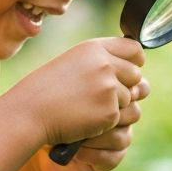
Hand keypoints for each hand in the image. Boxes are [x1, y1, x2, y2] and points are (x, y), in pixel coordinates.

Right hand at [3, 37, 145, 148]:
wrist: (30, 112)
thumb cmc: (47, 89)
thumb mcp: (74, 64)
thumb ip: (103, 63)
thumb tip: (141, 80)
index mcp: (95, 48)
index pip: (134, 50)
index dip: (135, 61)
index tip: (128, 70)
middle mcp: (105, 64)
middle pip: (136, 76)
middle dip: (124, 87)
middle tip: (99, 95)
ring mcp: (109, 88)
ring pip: (129, 99)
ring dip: (113, 106)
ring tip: (86, 106)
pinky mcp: (110, 112)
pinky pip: (118, 118)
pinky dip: (104, 122)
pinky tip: (84, 118)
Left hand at [34, 75, 149, 170]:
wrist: (34, 133)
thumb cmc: (52, 102)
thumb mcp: (73, 74)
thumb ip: (97, 64)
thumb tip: (115, 66)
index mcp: (115, 86)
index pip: (139, 80)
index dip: (133, 81)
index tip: (113, 83)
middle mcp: (120, 111)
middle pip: (134, 109)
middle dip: (112, 110)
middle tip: (89, 109)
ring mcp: (117, 134)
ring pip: (124, 133)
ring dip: (98, 134)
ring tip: (74, 133)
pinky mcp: (110, 157)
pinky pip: (114, 154)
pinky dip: (94, 152)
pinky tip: (77, 150)